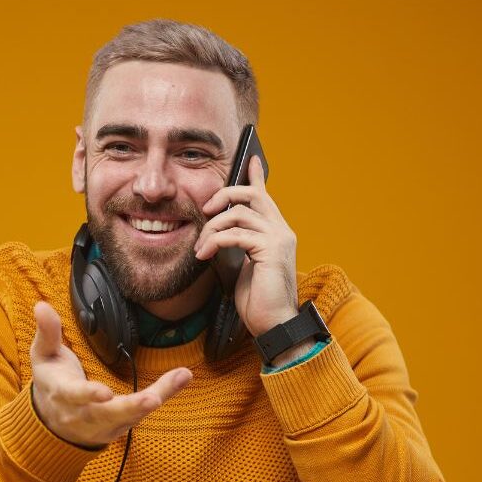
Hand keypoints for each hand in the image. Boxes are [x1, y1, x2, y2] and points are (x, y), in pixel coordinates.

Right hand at [29, 301, 191, 447]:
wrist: (51, 422)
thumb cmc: (50, 382)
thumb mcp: (42, 356)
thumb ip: (47, 332)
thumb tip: (41, 305)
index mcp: (63, 395)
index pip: (75, 396)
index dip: (89, 395)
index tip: (105, 392)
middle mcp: (84, 415)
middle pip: (109, 414)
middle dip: (131, 408)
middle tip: (152, 399)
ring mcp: (103, 425)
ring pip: (132, 414)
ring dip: (158, 396)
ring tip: (180, 378)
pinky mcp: (119, 427)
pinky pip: (143, 412)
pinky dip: (164, 394)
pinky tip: (182, 377)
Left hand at [194, 155, 298, 336]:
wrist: (274, 324)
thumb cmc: (257, 299)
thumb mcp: (240, 265)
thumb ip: (233, 244)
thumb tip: (213, 232)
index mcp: (275, 231)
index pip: (265, 195)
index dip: (256, 175)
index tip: (250, 158)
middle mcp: (281, 230)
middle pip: (252, 194)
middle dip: (224, 195)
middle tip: (205, 209)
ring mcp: (279, 238)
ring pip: (238, 213)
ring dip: (211, 228)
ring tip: (200, 248)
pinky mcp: (271, 250)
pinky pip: (236, 234)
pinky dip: (215, 242)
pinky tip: (204, 256)